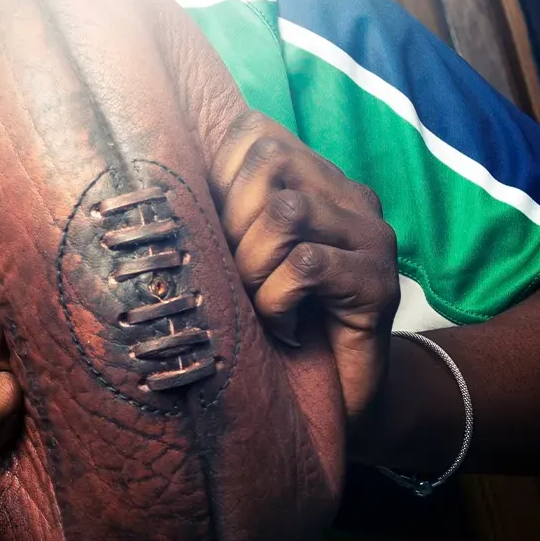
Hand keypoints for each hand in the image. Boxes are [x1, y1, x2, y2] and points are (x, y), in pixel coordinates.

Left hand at [206, 112, 399, 427]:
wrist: (332, 408)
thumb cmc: (271, 325)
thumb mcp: (235, 256)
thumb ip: (218, 207)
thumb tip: (158, 162)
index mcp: (317, 178)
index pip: (254, 132)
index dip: (218, 176)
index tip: (215, 231)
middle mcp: (351, 196)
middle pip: (268, 162)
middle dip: (232, 222)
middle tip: (237, 277)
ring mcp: (372, 236)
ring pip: (285, 213)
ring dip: (252, 266)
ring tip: (258, 303)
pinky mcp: (381, 282)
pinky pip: (304, 266)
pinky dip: (277, 302)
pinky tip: (282, 329)